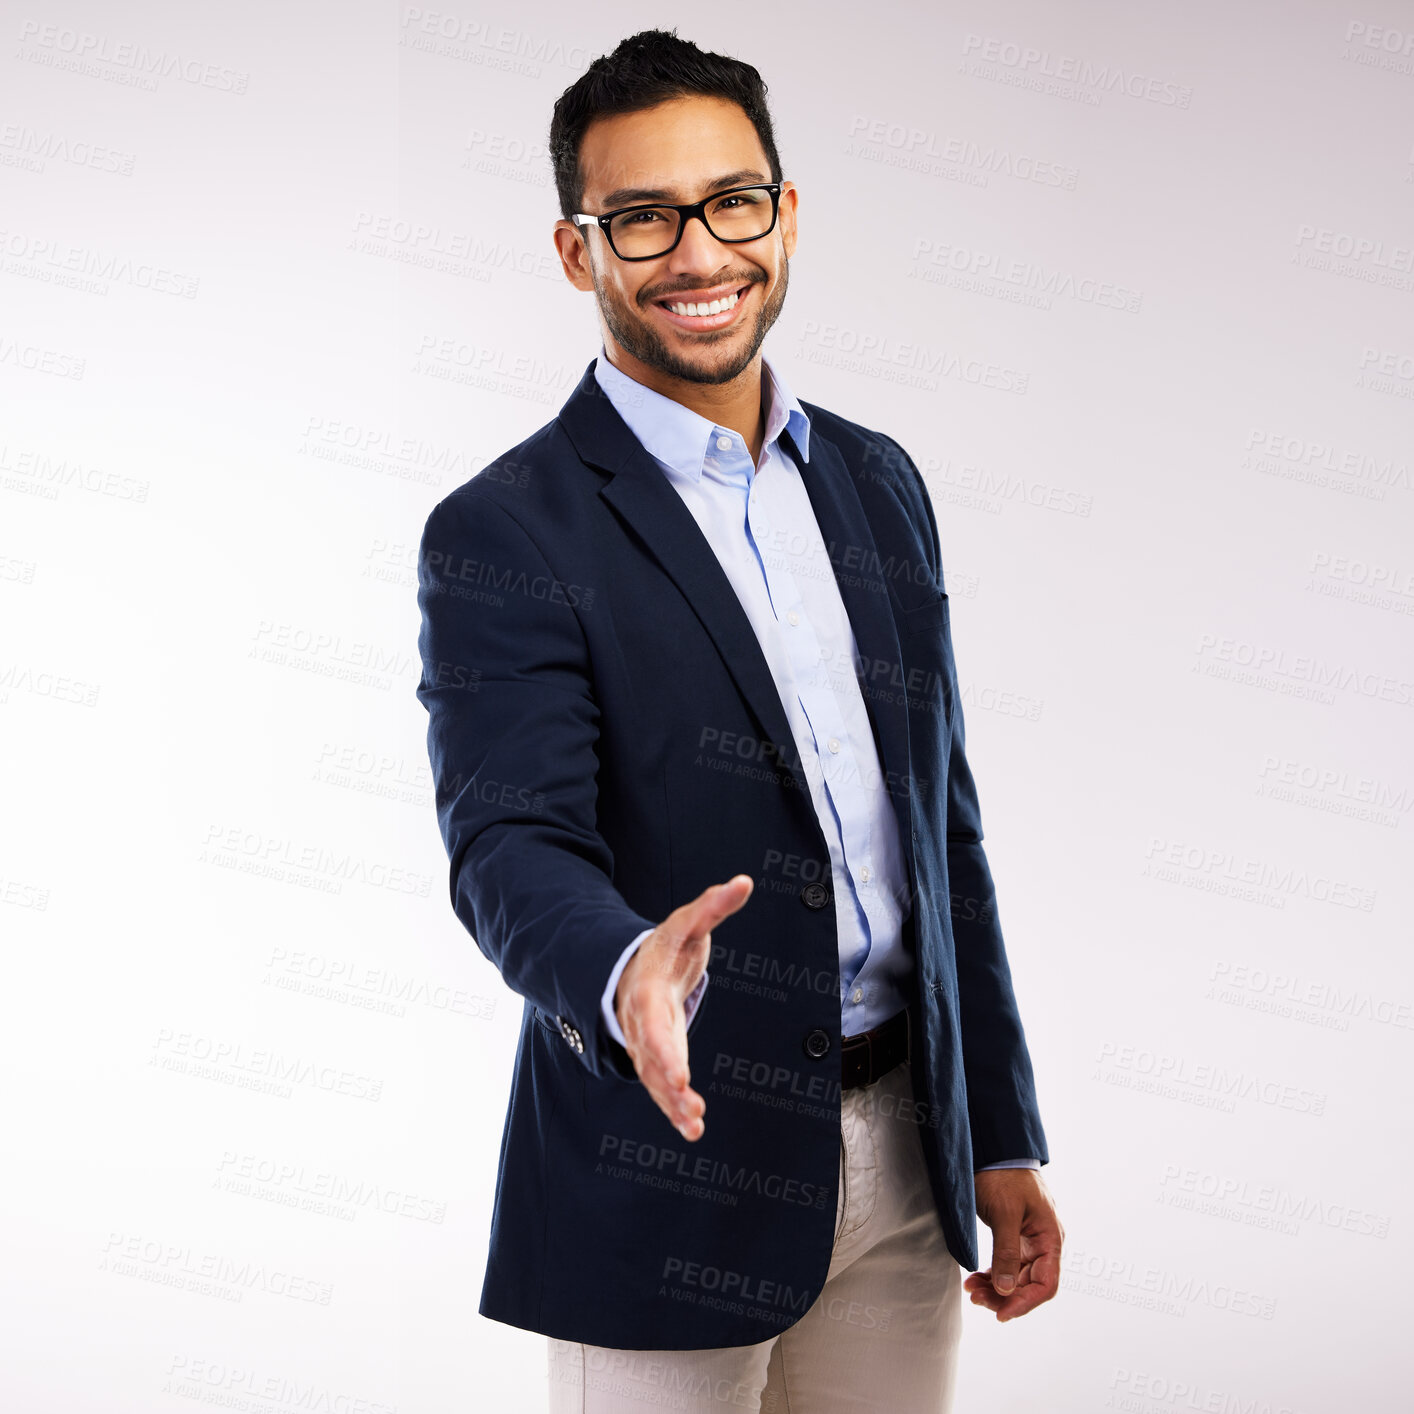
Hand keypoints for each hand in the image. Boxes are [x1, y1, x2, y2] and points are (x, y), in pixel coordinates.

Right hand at [614, 874, 752, 1141]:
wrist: (635, 967)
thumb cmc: (666, 945)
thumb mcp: (689, 921)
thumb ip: (714, 904)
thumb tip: (744, 881)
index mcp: (647, 989)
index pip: (653, 1022)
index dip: (663, 1049)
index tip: (679, 1074)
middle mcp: (642, 1022)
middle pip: (651, 1056)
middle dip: (666, 1080)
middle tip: (686, 1100)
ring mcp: (646, 1045)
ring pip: (654, 1079)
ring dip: (672, 1104)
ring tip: (694, 1125)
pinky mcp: (657, 1060)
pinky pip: (661, 1089)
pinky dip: (674, 1111)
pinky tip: (692, 1131)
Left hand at [964, 1168, 1063, 1320]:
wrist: (994, 1148)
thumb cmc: (1003, 1175)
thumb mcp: (1004, 1213)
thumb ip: (1006, 1252)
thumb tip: (1006, 1290)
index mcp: (1050, 1238)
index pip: (1046, 1284)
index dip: (1025, 1303)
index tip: (1001, 1314)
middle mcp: (1044, 1242)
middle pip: (1030, 1284)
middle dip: (1004, 1296)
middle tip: (975, 1297)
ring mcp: (1030, 1239)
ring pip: (1017, 1276)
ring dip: (997, 1287)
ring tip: (971, 1289)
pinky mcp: (1015, 1235)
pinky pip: (1009, 1264)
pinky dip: (994, 1274)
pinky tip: (976, 1278)